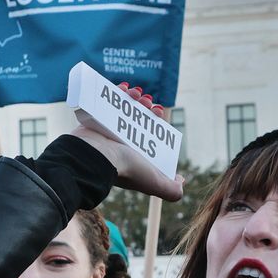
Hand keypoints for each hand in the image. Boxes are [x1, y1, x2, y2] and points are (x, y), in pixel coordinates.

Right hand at [67, 82, 183, 202]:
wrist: (96, 157)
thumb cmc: (127, 169)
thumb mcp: (155, 183)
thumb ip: (172, 189)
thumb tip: (181, 181)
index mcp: (135, 154)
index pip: (149, 133)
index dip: (156, 120)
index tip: (158, 113)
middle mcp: (121, 142)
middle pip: (137, 118)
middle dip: (145, 107)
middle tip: (147, 102)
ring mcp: (107, 130)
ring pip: (124, 108)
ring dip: (134, 98)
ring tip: (136, 94)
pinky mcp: (95, 119)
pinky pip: (107, 101)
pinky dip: (116, 92)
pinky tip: (125, 88)